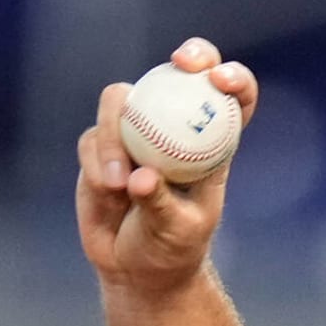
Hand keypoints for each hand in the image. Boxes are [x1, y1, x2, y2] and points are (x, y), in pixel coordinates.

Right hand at [75, 37, 257, 293]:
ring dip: (116, 136)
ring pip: (123, 102)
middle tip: (182, 62)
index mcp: (213, 146)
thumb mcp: (177, 231)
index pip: (233, 101)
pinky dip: (97, 162)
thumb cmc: (172, 249)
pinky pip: (92, 138)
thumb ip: (160, 202)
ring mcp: (135, 132)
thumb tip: (141, 176)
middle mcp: (175, 128)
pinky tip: (108, 191)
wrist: (136, 268)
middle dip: (190, 57)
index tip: (221, 80)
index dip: (233, 79)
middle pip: (183, 74)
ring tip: (118, 186)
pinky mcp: (101, 145)